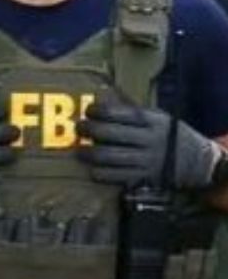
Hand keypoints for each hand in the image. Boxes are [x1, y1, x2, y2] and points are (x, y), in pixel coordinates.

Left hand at [77, 100, 219, 188]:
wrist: (199, 163)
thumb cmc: (169, 135)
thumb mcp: (158, 117)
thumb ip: (132, 111)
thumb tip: (100, 101)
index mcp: (152, 121)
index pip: (120, 113)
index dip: (99, 111)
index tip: (88, 111)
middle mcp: (149, 139)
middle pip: (111, 134)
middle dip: (89, 130)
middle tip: (79, 128)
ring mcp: (147, 160)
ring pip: (110, 157)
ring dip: (90, 154)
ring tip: (80, 151)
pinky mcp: (145, 177)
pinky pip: (117, 176)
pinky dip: (101, 173)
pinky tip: (93, 170)